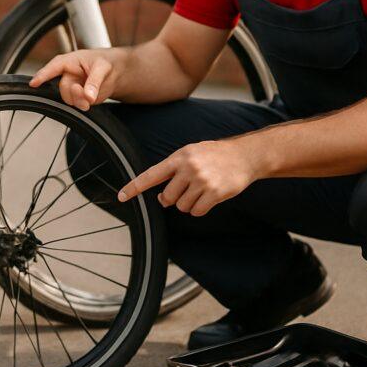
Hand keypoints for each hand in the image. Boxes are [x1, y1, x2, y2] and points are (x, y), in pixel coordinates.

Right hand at [29, 48, 122, 110]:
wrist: (117, 72)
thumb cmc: (107, 62)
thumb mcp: (103, 68)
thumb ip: (94, 82)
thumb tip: (88, 96)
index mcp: (70, 61)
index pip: (53, 67)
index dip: (42, 75)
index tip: (33, 84)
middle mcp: (68, 74)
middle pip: (63, 88)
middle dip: (74, 93)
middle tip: (88, 95)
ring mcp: (72, 86)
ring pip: (68, 98)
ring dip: (79, 101)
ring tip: (91, 96)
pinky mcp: (77, 97)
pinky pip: (76, 105)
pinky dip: (83, 105)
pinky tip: (90, 99)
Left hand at [117, 140, 257, 215]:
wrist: (244, 155)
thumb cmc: (214, 155)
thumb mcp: (190, 154)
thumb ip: (174, 172)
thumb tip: (162, 198)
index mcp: (179, 157)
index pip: (151, 175)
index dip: (134, 187)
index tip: (121, 196)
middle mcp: (188, 168)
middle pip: (167, 197)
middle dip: (173, 198)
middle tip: (185, 190)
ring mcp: (201, 180)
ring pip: (182, 206)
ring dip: (189, 204)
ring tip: (201, 190)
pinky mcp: (214, 192)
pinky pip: (197, 211)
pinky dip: (200, 209)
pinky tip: (208, 198)